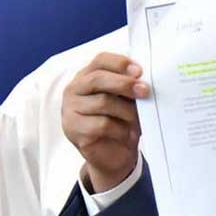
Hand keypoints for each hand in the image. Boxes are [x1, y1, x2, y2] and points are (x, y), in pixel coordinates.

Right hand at [62, 52, 147, 191]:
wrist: (114, 155)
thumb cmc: (121, 122)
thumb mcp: (127, 101)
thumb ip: (129, 86)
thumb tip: (143, 79)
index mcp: (87, 76)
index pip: (100, 60)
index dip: (120, 63)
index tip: (139, 71)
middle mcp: (74, 90)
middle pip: (98, 79)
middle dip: (125, 84)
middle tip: (145, 91)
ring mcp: (70, 110)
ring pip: (103, 102)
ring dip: (127, 111)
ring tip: (138, 120)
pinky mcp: (74, 129)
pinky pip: (102, 124)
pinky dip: (121, 129)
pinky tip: (127, 134)